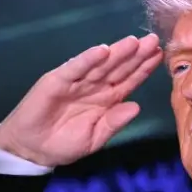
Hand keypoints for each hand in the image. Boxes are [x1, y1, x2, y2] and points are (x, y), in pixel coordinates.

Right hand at [0, 34, 161, 166]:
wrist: (32, 150)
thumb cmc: (62, 145)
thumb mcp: (94, 139)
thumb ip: (114, 123)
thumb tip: (136, 107)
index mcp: (106, 100)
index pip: (128, 81)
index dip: (143, 69)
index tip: (159, 56)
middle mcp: (94, 86)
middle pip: (118, 68)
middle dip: (135, 55)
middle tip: (153, 41)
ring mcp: (76, 81)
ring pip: (100, 65)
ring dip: (116, 53)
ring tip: (134, 42)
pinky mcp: (57, 80)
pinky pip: (75, 68)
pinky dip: (87, 59)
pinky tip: (102, 51)